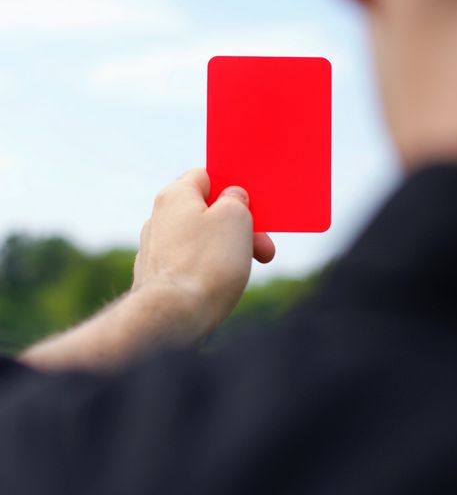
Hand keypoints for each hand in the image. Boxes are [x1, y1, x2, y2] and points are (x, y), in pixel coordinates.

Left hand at [131, 168, 275, 336]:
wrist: (172, 318)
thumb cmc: (206, 264)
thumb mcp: (236, 218)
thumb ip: (237, 200)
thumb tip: (233, 198)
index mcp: (175, 196)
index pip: (205, 176)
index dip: (232, 188)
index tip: (250, 208)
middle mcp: (158, 219)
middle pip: (206, 213)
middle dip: (239, 228)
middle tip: (264, 248)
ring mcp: (155, 251)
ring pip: (200, 241)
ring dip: (227, 251)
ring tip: (245, 270)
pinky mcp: (157, 279)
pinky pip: (189, 266)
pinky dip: (207, 272)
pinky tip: (219, 287)